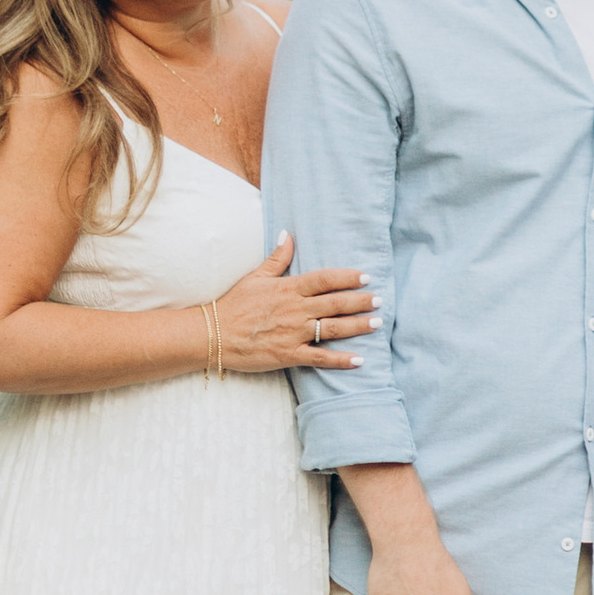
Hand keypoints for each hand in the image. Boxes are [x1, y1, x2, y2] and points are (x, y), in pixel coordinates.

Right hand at [212, 234, 375, 372]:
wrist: (214, 334)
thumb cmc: (234, 304)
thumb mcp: (255, 277)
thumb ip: (276, 258)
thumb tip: (287, 234)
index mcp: (288, 289)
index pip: (324, 280)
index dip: (347, 278)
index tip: (365, 277)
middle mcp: (295, 310)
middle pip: (334, 304)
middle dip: (360, 301)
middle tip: (380, 300)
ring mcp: (293, 333)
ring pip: (332, 329)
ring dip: (357, 326)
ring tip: (377, 323)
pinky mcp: (289, 354)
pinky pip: (320, 357)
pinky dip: (340, 360)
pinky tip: (359, 360)